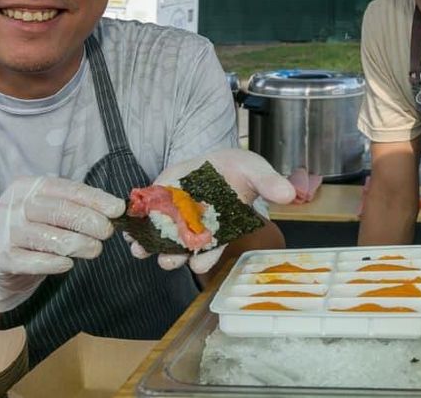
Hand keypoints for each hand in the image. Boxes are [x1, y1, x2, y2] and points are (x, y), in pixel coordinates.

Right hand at [0, 176, 123, 312]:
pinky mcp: (2, 257)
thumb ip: (76, 206)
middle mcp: (13, 205)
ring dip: (78, 244)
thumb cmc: (32, 229)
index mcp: (29, 186)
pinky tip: (68, 263)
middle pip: (59, 211)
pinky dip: (54, 262)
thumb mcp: (49, 209)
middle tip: (108, 232)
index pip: (68, 190)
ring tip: (95, 250)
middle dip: (89, 221)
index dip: (96, 200)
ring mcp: (5, 231)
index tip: (118, 209)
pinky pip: (33, 261)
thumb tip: (114, 210)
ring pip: (49, 237)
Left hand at [129, 147, 294, 273]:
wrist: (216, 157)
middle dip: (173, 259)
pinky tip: (131, 226)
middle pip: (182, 253)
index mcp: (220, 231)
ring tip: (140, 248)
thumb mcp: (256, 171)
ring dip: (149, 247)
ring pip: (160, 242)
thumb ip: (269, 183)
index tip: (198, 263)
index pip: (211, 252)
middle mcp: (196, 231)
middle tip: (168, 260)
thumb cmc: (239, 168)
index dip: (205, 259)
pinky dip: (136, 225)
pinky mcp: (158, 206)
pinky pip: (145, 220)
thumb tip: (289, 194)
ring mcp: (175, 221)